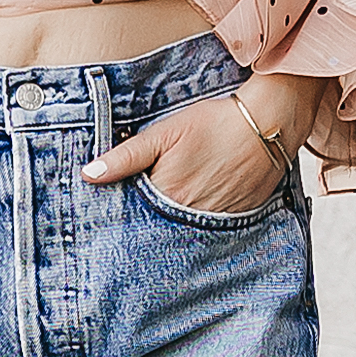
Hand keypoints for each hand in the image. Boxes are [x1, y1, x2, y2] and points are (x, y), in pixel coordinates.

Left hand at [85, 88, 297, 217]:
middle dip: (143, 226)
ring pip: (181, 233)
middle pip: (156, 230)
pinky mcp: (235, 221)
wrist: (267, 124)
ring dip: (169, 228)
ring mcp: (215, 222)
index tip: (106, 221)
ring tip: (163, 219)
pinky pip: (207, 231)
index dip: (120, 217)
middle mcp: (190, 217)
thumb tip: (89, 174)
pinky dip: (195, 226)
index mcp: (167, 196)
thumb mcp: (164, 133)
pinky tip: (191, 213)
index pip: (132, 218)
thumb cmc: (213, 124)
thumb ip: (125, 156)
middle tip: (128, 228)